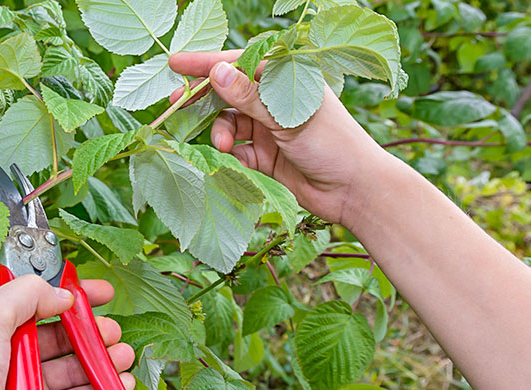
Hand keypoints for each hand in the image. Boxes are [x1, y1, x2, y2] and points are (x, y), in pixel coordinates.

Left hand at [0, 275, 135, 389]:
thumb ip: (21, 295)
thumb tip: (60, 292)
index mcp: (0, 331)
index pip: (41, 303)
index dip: (72, 294)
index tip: (99, 292)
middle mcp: (16, 358)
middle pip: (65, 337)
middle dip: (95, 330)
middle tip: (112, 331)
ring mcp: (32, 385)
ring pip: (78, 367)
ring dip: (105, 358)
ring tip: (122, 357)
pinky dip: (104, 385)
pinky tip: (116, 382)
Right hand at [169, 51, 392, 226]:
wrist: (354, 190)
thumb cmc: (332, 143)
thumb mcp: (286, 116)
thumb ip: (249, 96)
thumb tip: (217, 71)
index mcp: (286, 79)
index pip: (240, 63)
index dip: (207, 63)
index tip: (175, 64)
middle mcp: (274, 101)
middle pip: (229, 94)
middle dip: (205, 101)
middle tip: (178, 106)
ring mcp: (268, 129)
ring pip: (229, 124)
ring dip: (221, 133)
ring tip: (224, 146)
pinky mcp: (264, 157)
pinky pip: (236, 152)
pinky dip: (230, 156)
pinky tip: (231, 161)